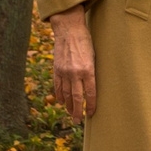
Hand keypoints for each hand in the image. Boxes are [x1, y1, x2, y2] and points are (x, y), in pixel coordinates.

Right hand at [51, 5, 96, 122]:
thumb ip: (92, 72)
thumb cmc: (86, 42)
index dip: (90, 106)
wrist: (69, 29)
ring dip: (68, 106)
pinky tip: (62, 102)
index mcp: (88, 70)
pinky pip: (57, 86)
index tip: (91, 114)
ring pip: (65, 94)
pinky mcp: (56, 69)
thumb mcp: (93, 56)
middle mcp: (75, 73)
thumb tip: (92, 88)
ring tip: (71, 114)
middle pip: (76, 98)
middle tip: (78, 121)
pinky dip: (59, 96)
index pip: (90, 94)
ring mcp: (64, 72)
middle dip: (77, 111)